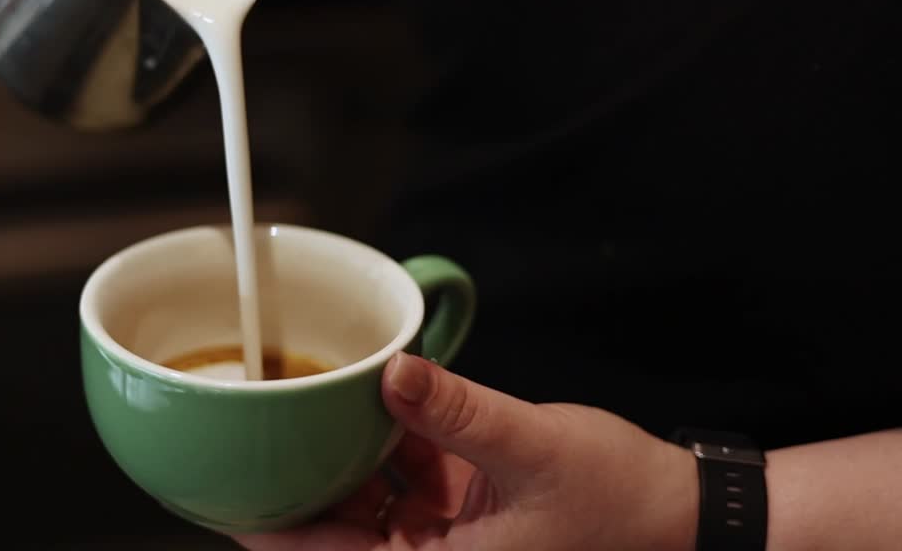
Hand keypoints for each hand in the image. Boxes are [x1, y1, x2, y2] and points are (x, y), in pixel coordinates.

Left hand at [232, 353, 698, 550]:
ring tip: (294, 408)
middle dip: (298, 483)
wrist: (678, 511)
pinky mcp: (461, 502)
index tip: (223, 496)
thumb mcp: (534, 451)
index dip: (275, 529)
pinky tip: (364, 398)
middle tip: (249, 432)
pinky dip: (384, 440)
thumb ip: (459, 413)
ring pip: (366, 497)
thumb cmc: (618, 502)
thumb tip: (395, 371)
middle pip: (339, 527)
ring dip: (338, 457)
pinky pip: (403, 471)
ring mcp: (445, 531)